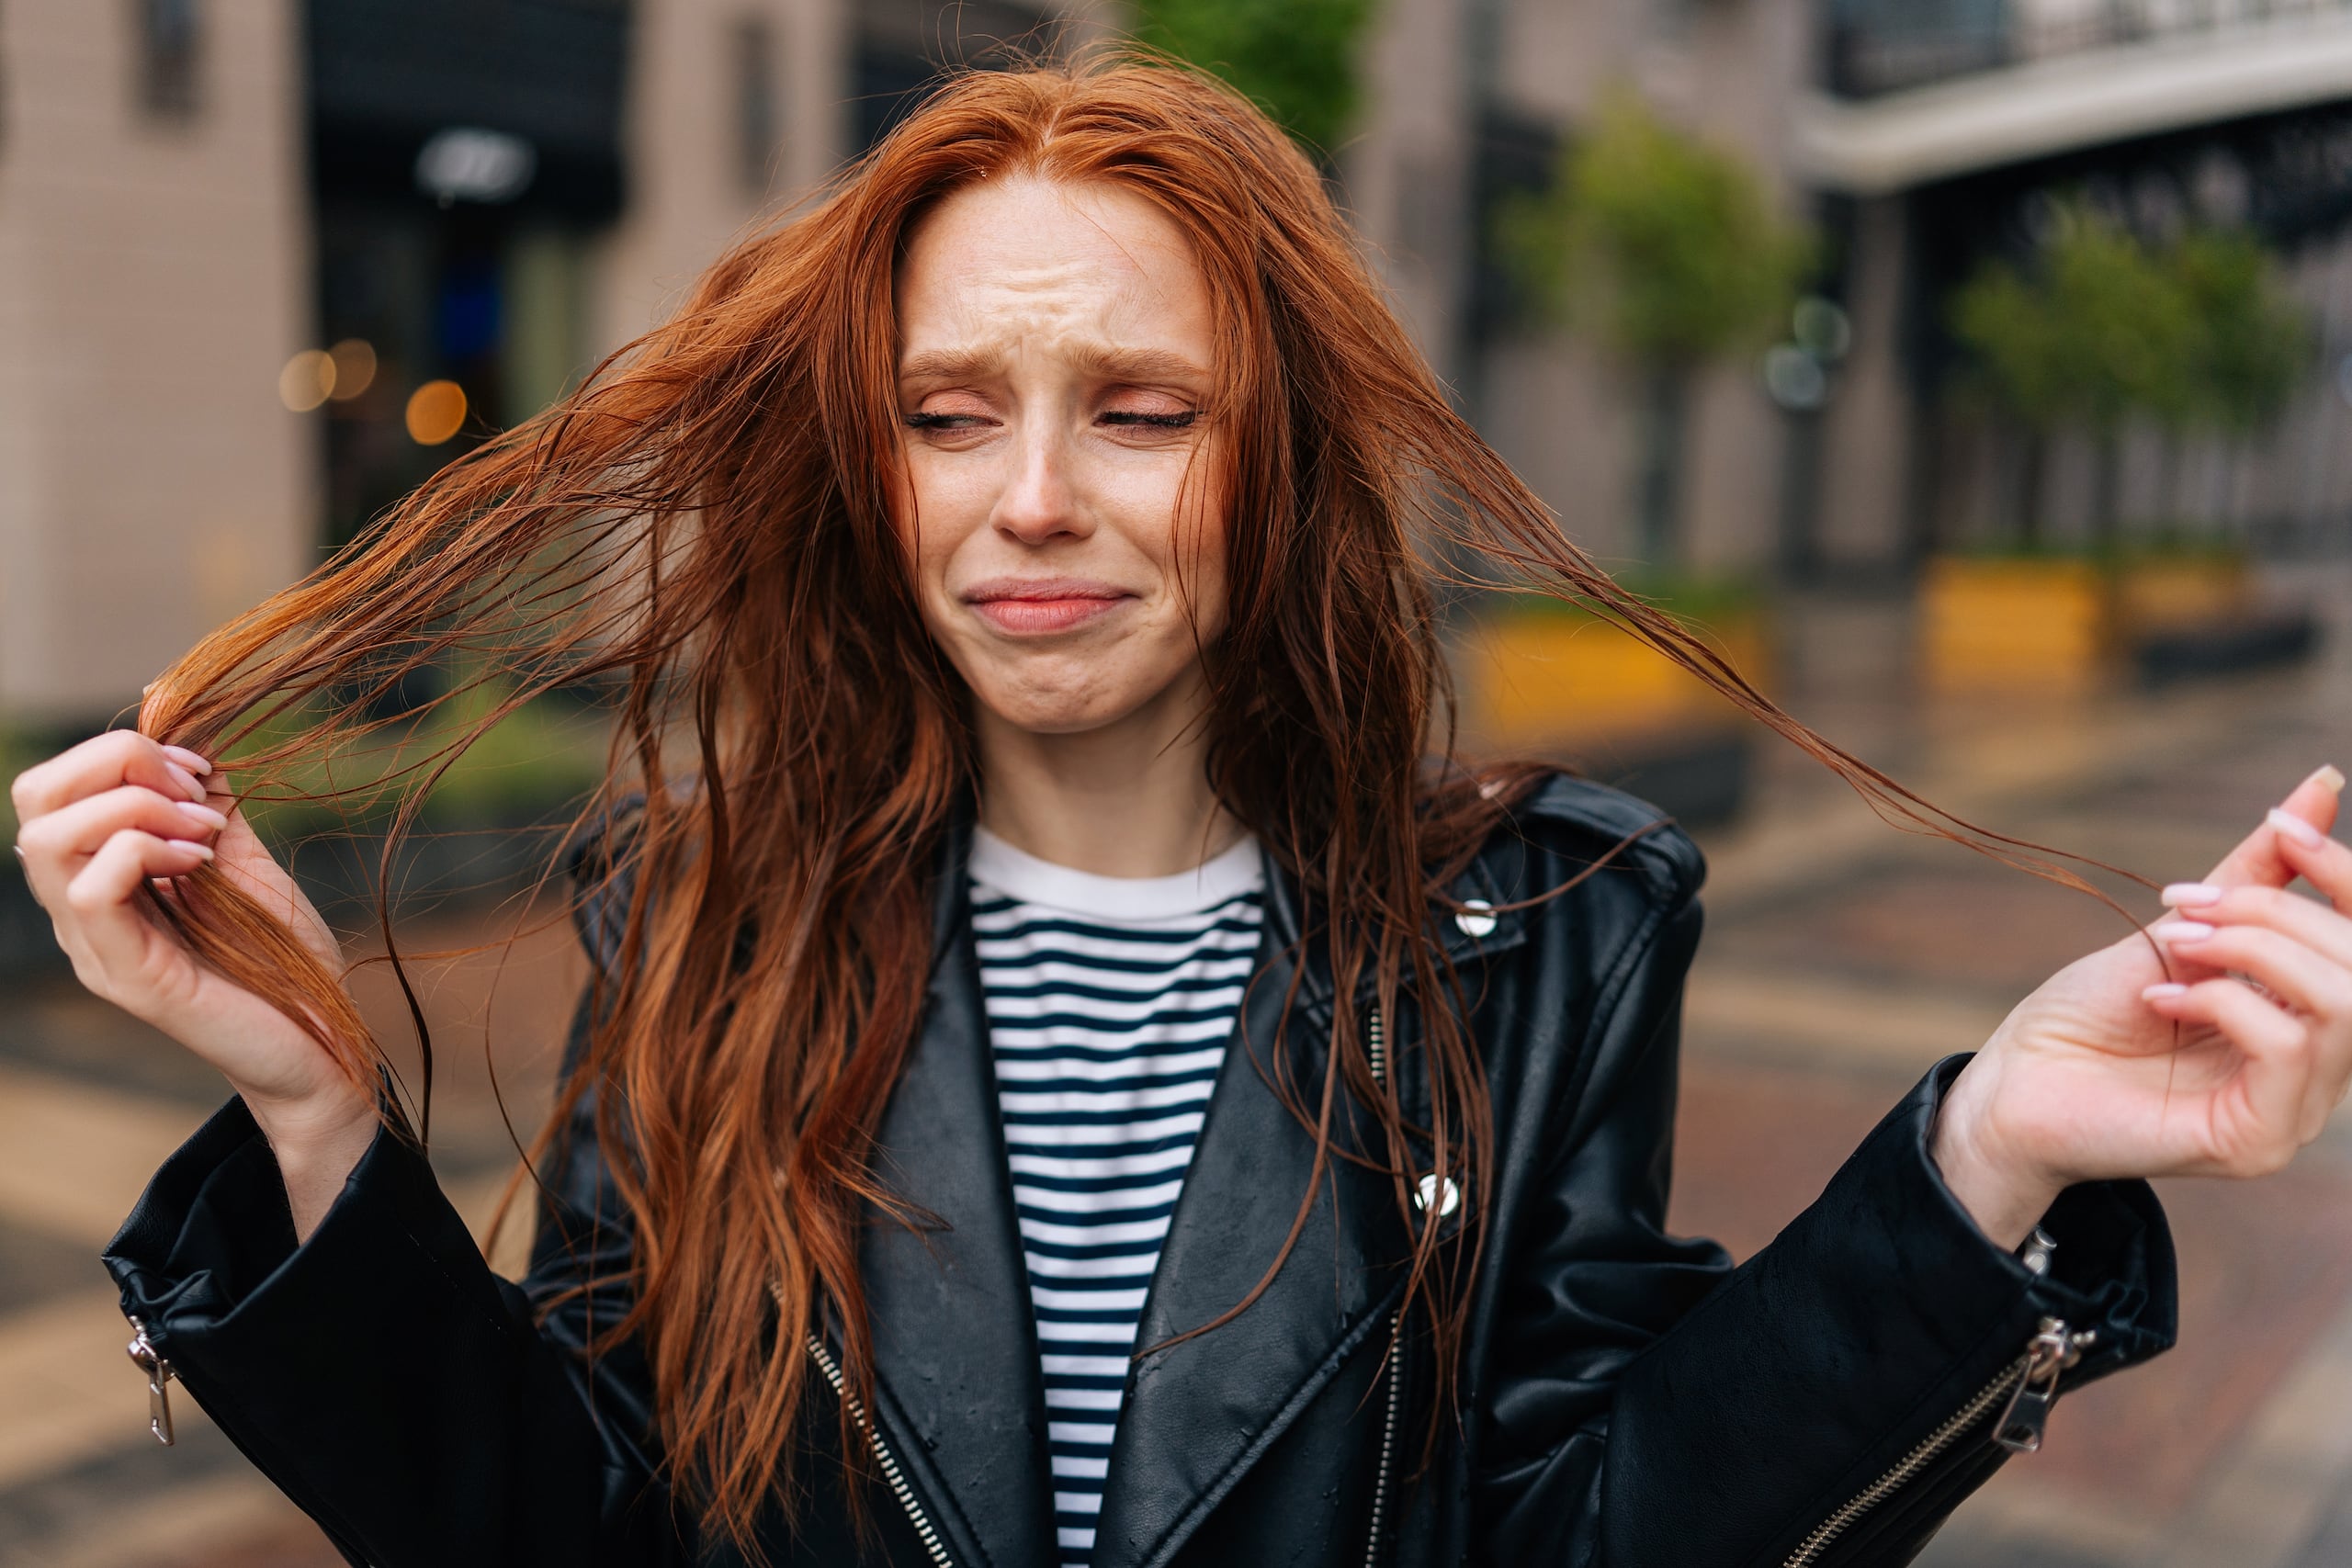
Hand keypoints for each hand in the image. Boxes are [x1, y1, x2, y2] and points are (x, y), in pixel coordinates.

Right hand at [12, 733, 376, 1228]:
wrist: (323, 1042)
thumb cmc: (283, 959)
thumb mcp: (245, 862)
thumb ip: (209, 805)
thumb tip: (188, 733)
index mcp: (102, 878)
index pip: (52, 789)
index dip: (117, 751)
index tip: (197, 767)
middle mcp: (82, 912)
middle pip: (33, 801)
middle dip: (113, 763)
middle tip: (193, 790)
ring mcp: (96, 946)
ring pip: (45, 841)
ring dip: (131, 808)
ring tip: (202, 828)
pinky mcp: (125, 975)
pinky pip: (90, 890)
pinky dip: (141, 850)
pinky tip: (199, 859)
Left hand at [1934, 766, 2351, 1247]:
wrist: (2014, 1082)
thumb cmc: (2089, 1012)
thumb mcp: (2181, 926)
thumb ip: (2257, 873)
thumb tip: (2323, 786)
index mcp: (2309, 1018)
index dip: (2344, 876)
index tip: (2284, 828)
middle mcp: (2320, 1070)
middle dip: (2278, 912)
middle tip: (2190, 909)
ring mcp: (2296, 1111)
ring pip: (2342, 1004)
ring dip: (2254, 949)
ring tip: (2179, 946)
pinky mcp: (2257, 1139)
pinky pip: (2287, 1048)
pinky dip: (2225, 1001)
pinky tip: (2163, 997)